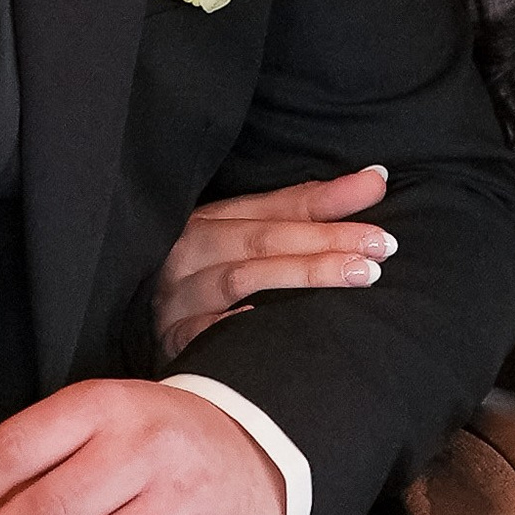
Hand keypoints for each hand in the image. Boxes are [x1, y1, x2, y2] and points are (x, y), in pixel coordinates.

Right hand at [153, 166, 393, 362]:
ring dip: (303, 275)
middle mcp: (189, 250)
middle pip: (264, 240)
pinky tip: (269, 321)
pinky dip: (235, 325)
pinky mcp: (168, 337)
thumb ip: (307, 209)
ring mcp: (176, 295)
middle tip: (382, 246)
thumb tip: (377, 177)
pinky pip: (203, 331)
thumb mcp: (247, 236)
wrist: (132, 321)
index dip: (329, 200)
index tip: (379, 189)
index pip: (277, 206)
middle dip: (327, 240)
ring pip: (242, 279)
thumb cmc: (208, 276)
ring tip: (359, 276)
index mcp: (209, 218)